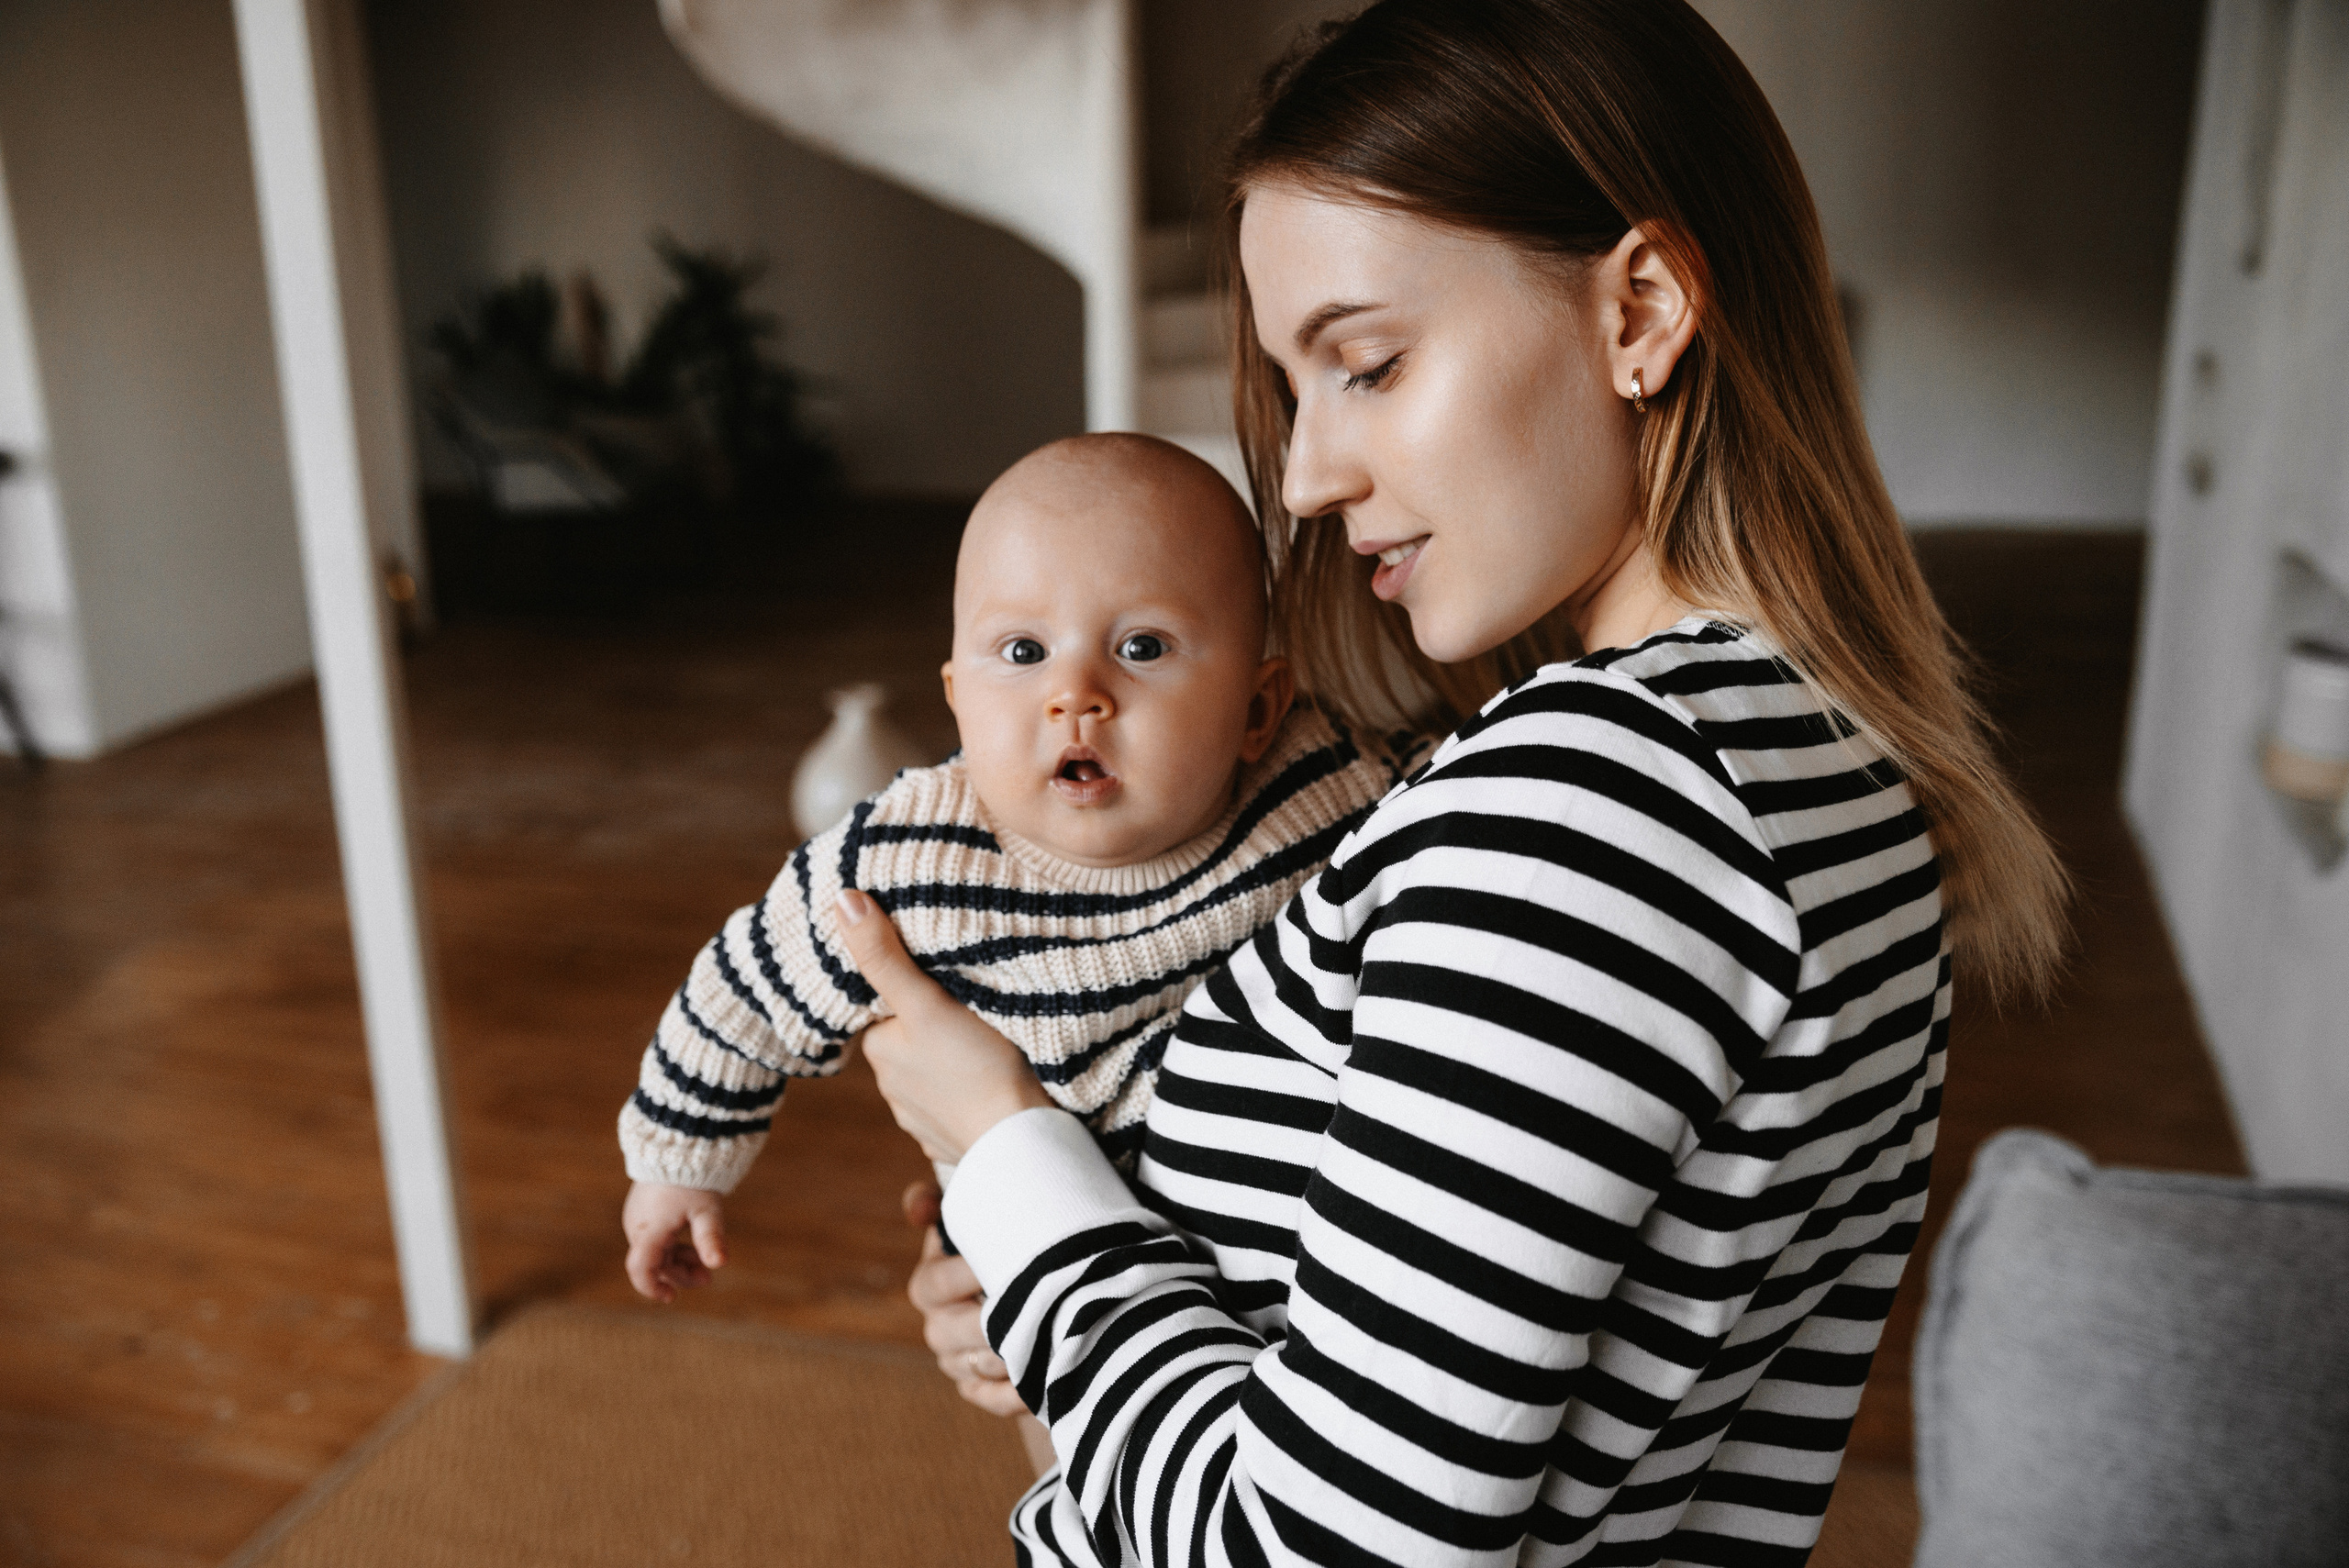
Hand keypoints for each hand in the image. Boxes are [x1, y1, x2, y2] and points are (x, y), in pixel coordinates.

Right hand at [622, 1180, 726, 1302]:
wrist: (678, 1146)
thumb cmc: (692, 1179)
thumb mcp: (707, 1211)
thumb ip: (711, 1238)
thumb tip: (720, 1264)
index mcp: (648, 1230)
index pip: (640, 1269)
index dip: (651, 1288)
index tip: (670, 1298)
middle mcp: (637, 1227)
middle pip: (655, 1263)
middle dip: (680, 1275)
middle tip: (708, 1279)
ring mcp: (639, 1219)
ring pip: (656, 1252)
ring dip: (679, 1262)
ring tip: (706, 1263)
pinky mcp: (644, 1211)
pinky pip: (656, 1239)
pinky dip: (674, 1247)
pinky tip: (694, 1247)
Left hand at [836, 889, 1052, 1163]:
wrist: (1020, 1142)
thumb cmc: (977, 1067)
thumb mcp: (928, 1002)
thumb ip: (885, 956)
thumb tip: (841, 900)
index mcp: (880, 1050)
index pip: (888, 1004)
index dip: (914, 986)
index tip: (944, 978)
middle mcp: (891, 1088)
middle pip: (911, 1037)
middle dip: (934, 1022)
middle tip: (974, 1006)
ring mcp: (921, 1119)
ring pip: (934, 1073)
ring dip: (952, 1060)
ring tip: (987, 1044)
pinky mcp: (951, 1139)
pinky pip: (955, 1105)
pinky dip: (968, 1093)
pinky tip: (992, 1081)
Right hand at [902, 1181, 1024, 1416]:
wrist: (1040, 1277)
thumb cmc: (1006, 1237)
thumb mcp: (975, 1210)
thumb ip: (941, 1198)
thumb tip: (918, 1207)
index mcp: (931, 1282)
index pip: (932, 1285)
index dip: (962, 1277)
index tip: (996, 1266)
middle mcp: (938, 1324)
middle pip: (948, 1332)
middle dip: (990, 1322)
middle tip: (1032, 1307)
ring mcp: (957, 1361)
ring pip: (971, 1368)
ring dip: (1006, 1357)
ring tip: (1044, 1339)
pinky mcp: (982, 1387)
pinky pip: (992, 1399)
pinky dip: (1015, 1393)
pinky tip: (1042, 1379)